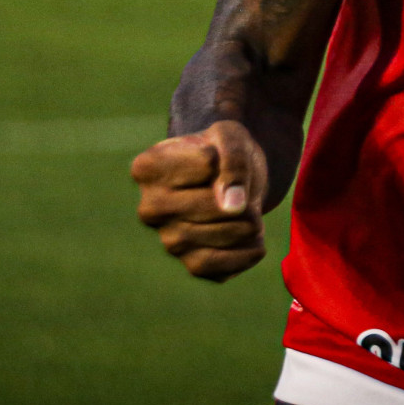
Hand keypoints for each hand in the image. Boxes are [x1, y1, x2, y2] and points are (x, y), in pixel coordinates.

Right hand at [132, 120, 268, 281]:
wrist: (229, 181)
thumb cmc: (222, 152)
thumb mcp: (232, 137)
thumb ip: (233, 160)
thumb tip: (233, 206)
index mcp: (148, 169)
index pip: (206, 164)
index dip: (226, 159)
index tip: (220, 157)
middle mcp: (149, 208)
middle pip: (213, 206)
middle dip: (244, 199)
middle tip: (249, 196)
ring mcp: (167, 239)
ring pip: (220, 236)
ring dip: (252, 225)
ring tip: (253, 215)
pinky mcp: (190, 264)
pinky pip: (220, 267)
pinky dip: (248, 252)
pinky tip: (255, 239)